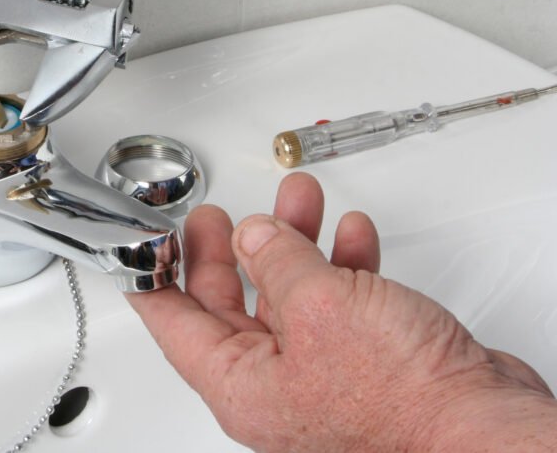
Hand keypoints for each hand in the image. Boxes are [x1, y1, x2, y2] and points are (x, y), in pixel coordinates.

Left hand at [128, 173, 556, 451]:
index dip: (155, 276)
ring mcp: (320, 375)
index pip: (173, 323)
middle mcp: (274, 385)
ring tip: (297, 199)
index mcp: (240, 384)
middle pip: (229, 304)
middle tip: (217, 215)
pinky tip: (350, 235)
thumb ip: (275, 261)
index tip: (146, 245)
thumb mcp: (317, 306)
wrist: (481, 429)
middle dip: (229, 248)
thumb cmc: (402, 399)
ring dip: (293, 242)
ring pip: (290, 296)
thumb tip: (253, 236)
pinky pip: (338, 305)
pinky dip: (341, 264)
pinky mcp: (365, 365)